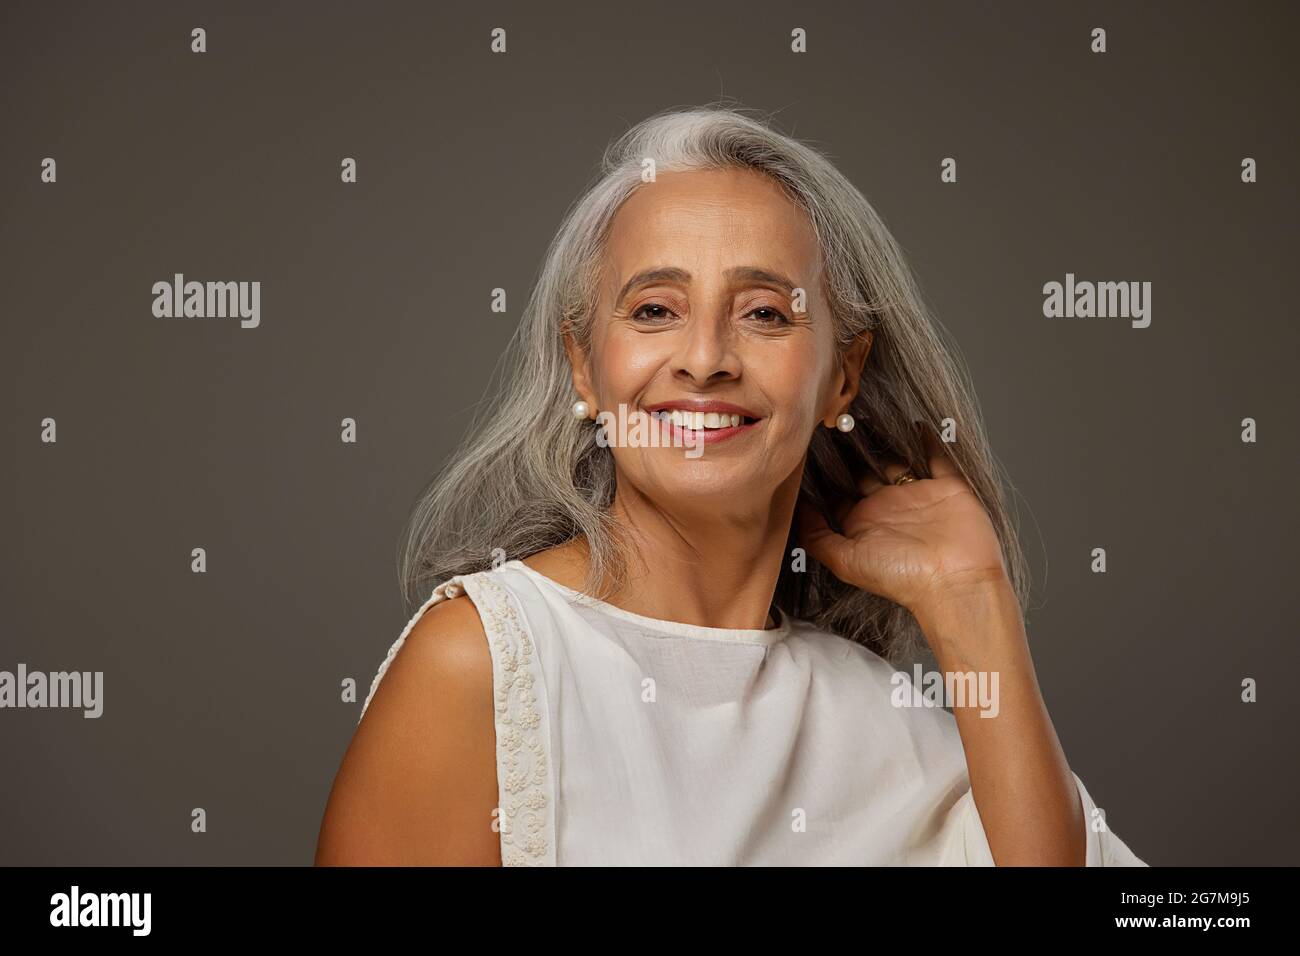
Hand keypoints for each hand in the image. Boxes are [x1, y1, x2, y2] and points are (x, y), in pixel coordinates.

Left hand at [797, 422, 1010, 616]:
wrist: (954, 581)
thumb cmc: (901, 577)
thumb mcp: (844, 558)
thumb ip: (816, 535)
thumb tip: (793, 509)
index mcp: (864, 523)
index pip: (838, 491)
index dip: (823, 471)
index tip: (808, 445)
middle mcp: (889, 507)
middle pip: (865, 470)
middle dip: (850, 449)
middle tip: (835, 419)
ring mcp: (919, 496)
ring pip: (897, 459)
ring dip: (884, 439)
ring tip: (866, 414)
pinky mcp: (948, 487)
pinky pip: (937, 457)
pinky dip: (929, 439)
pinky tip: (915, 422)